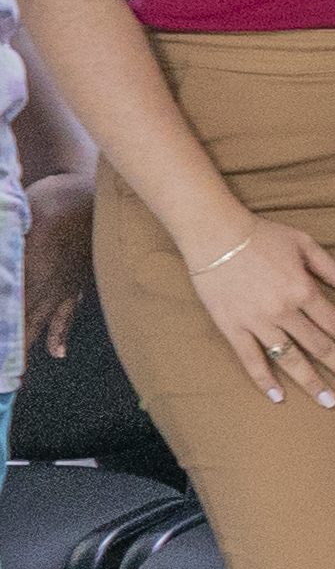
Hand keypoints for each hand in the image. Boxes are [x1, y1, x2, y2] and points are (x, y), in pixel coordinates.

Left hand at [21, 172, 90, 361]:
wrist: (92, 194)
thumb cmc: (54, 201)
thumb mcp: (21, 218)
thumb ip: (10, 246)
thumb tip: (5, 270)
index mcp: (32, 269)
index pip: (9, 306)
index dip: (5, 326)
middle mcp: (47, 285)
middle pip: (22, 320)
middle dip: (10, 344)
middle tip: (2, 373)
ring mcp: (63, 287)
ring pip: (42, 322)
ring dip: (29, 346)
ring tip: (18, 372)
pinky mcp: (75, 283)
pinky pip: (67, 313)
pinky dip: (60, 333)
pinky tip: (57, 351)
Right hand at [187, 213, 334, 406]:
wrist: (215, 234)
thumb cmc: (262, 235)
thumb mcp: (305, 243)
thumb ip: (331, 269)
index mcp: (304, 290)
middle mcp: (284, 311)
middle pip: (320, 347)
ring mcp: (257, 322)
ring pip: (290, 359)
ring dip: (312, 382)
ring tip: (329, 402)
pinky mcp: (232, 327)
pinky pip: (250, 359)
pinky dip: (264, 380)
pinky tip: (278, 397)